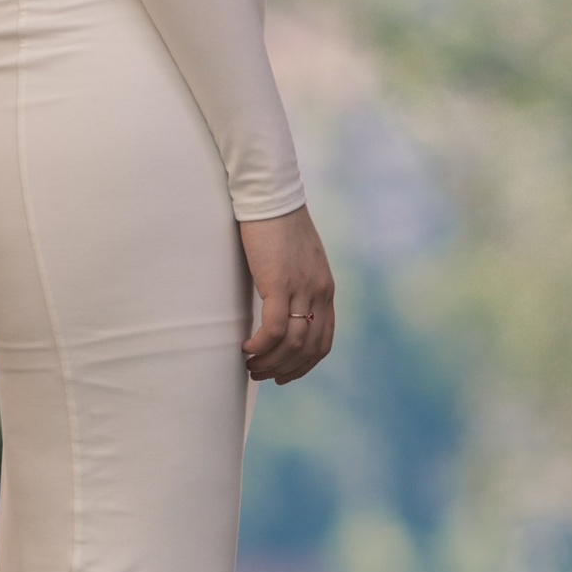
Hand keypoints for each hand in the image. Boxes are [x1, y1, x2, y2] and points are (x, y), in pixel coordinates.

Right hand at [238, 205, 335, 384]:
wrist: (271, 196)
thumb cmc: (278, 225)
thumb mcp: (297, 260)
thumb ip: (296, 284)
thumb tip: (281, 305)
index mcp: (325, 289)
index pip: (323, 341)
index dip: (304, 365)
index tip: (284, 375)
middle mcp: (319, 292)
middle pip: (310, 349)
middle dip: (285, 370)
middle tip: (260, 374)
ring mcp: (302, 288)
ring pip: (293, 344)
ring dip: (270, 362)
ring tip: (250, 365)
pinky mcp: (280, 283)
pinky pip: (275, 329)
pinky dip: (261, 345)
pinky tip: (246, 347)